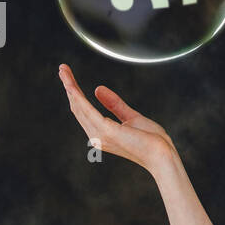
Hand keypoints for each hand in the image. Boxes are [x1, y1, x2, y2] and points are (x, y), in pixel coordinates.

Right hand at [58, 63, 176, 172]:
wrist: (162, 155)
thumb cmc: (151, 142)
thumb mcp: (131, 117)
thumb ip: (114, 104)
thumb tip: (98, 89)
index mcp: (102, 133)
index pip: (84, 110)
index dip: (76, 93)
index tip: (69, 77)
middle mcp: (97, 136)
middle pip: (78, 108)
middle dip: (69, 87)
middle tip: (62, 68)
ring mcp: (100, 135)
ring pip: (79, 107)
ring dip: (70, 88)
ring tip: (63, 71)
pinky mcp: (107, 131)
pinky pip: (88, 111)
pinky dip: (79, 97)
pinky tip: (72, 87)